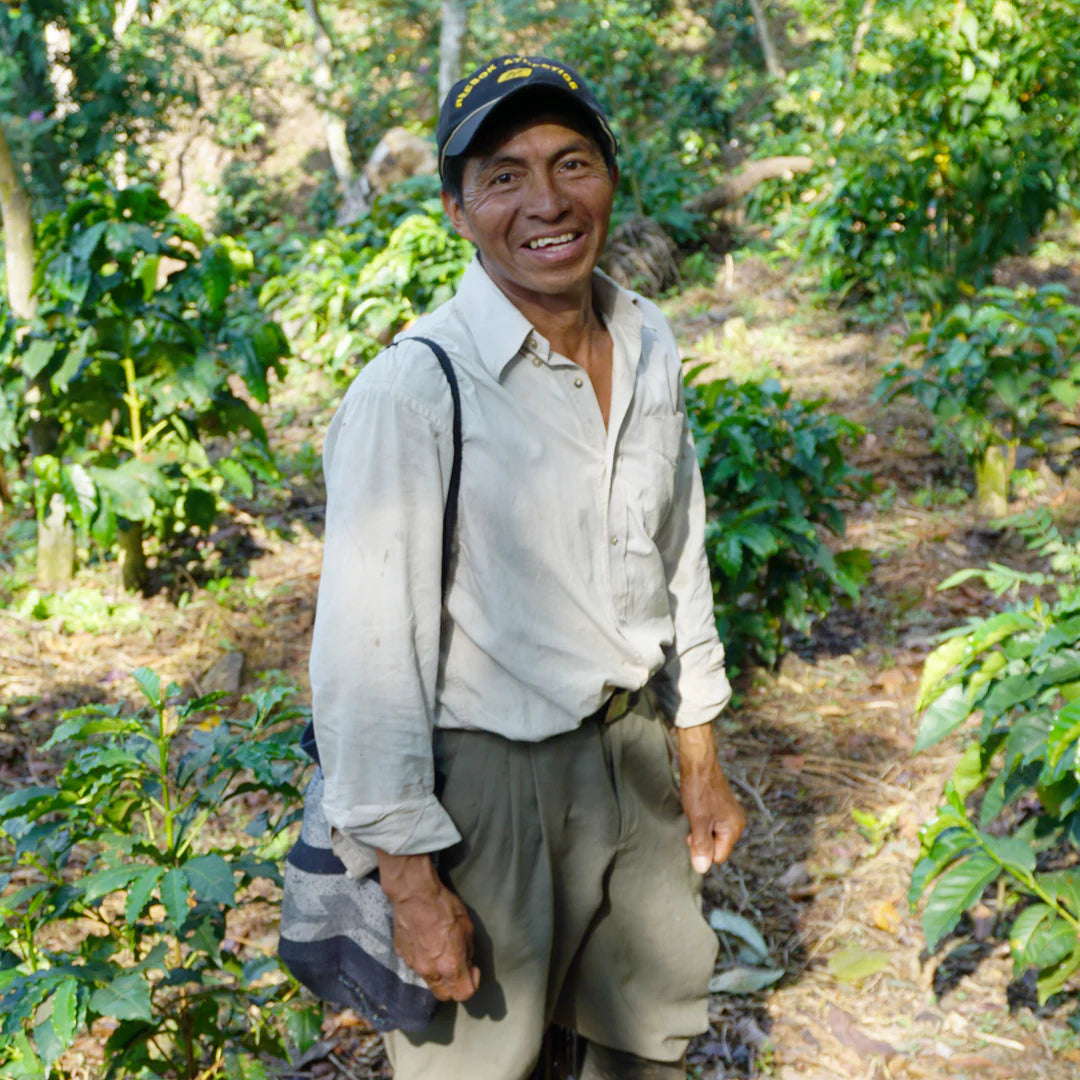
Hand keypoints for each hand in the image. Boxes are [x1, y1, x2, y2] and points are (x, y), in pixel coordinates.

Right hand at [376, 851, 480, 1001]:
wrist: (415, 894)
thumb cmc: (445, 907)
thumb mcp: (467, 928)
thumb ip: (467, 953)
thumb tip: (466, 964)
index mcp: (450, 966)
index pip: (463, 994)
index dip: (472, 983)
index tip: (472, 969)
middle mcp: (430, 971)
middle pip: (443, 995)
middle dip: (453, 987)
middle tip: (458, 968)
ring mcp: (413, 965)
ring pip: (429, 981)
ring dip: (438, 974)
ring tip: (440, 951)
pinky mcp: (401, 955)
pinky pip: (415, 965)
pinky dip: (423, 960)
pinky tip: (425, 941)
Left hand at [677, 723, 745, 872]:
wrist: (699, 762)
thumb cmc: (699, 790)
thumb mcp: (697, 821)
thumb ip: (701, 846)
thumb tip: (702, 869)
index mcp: (735, 828)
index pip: (718, 857)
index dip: (702, 850)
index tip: (692, 833)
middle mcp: (737, 823)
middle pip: (716, 847)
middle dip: (702, 840)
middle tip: (692, 823)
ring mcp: (730, 814)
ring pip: (712, 835)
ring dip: (700, 829)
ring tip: (694, 813)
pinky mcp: (722, 807)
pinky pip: (712, 824)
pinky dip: (702, 821)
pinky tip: (696, 809)